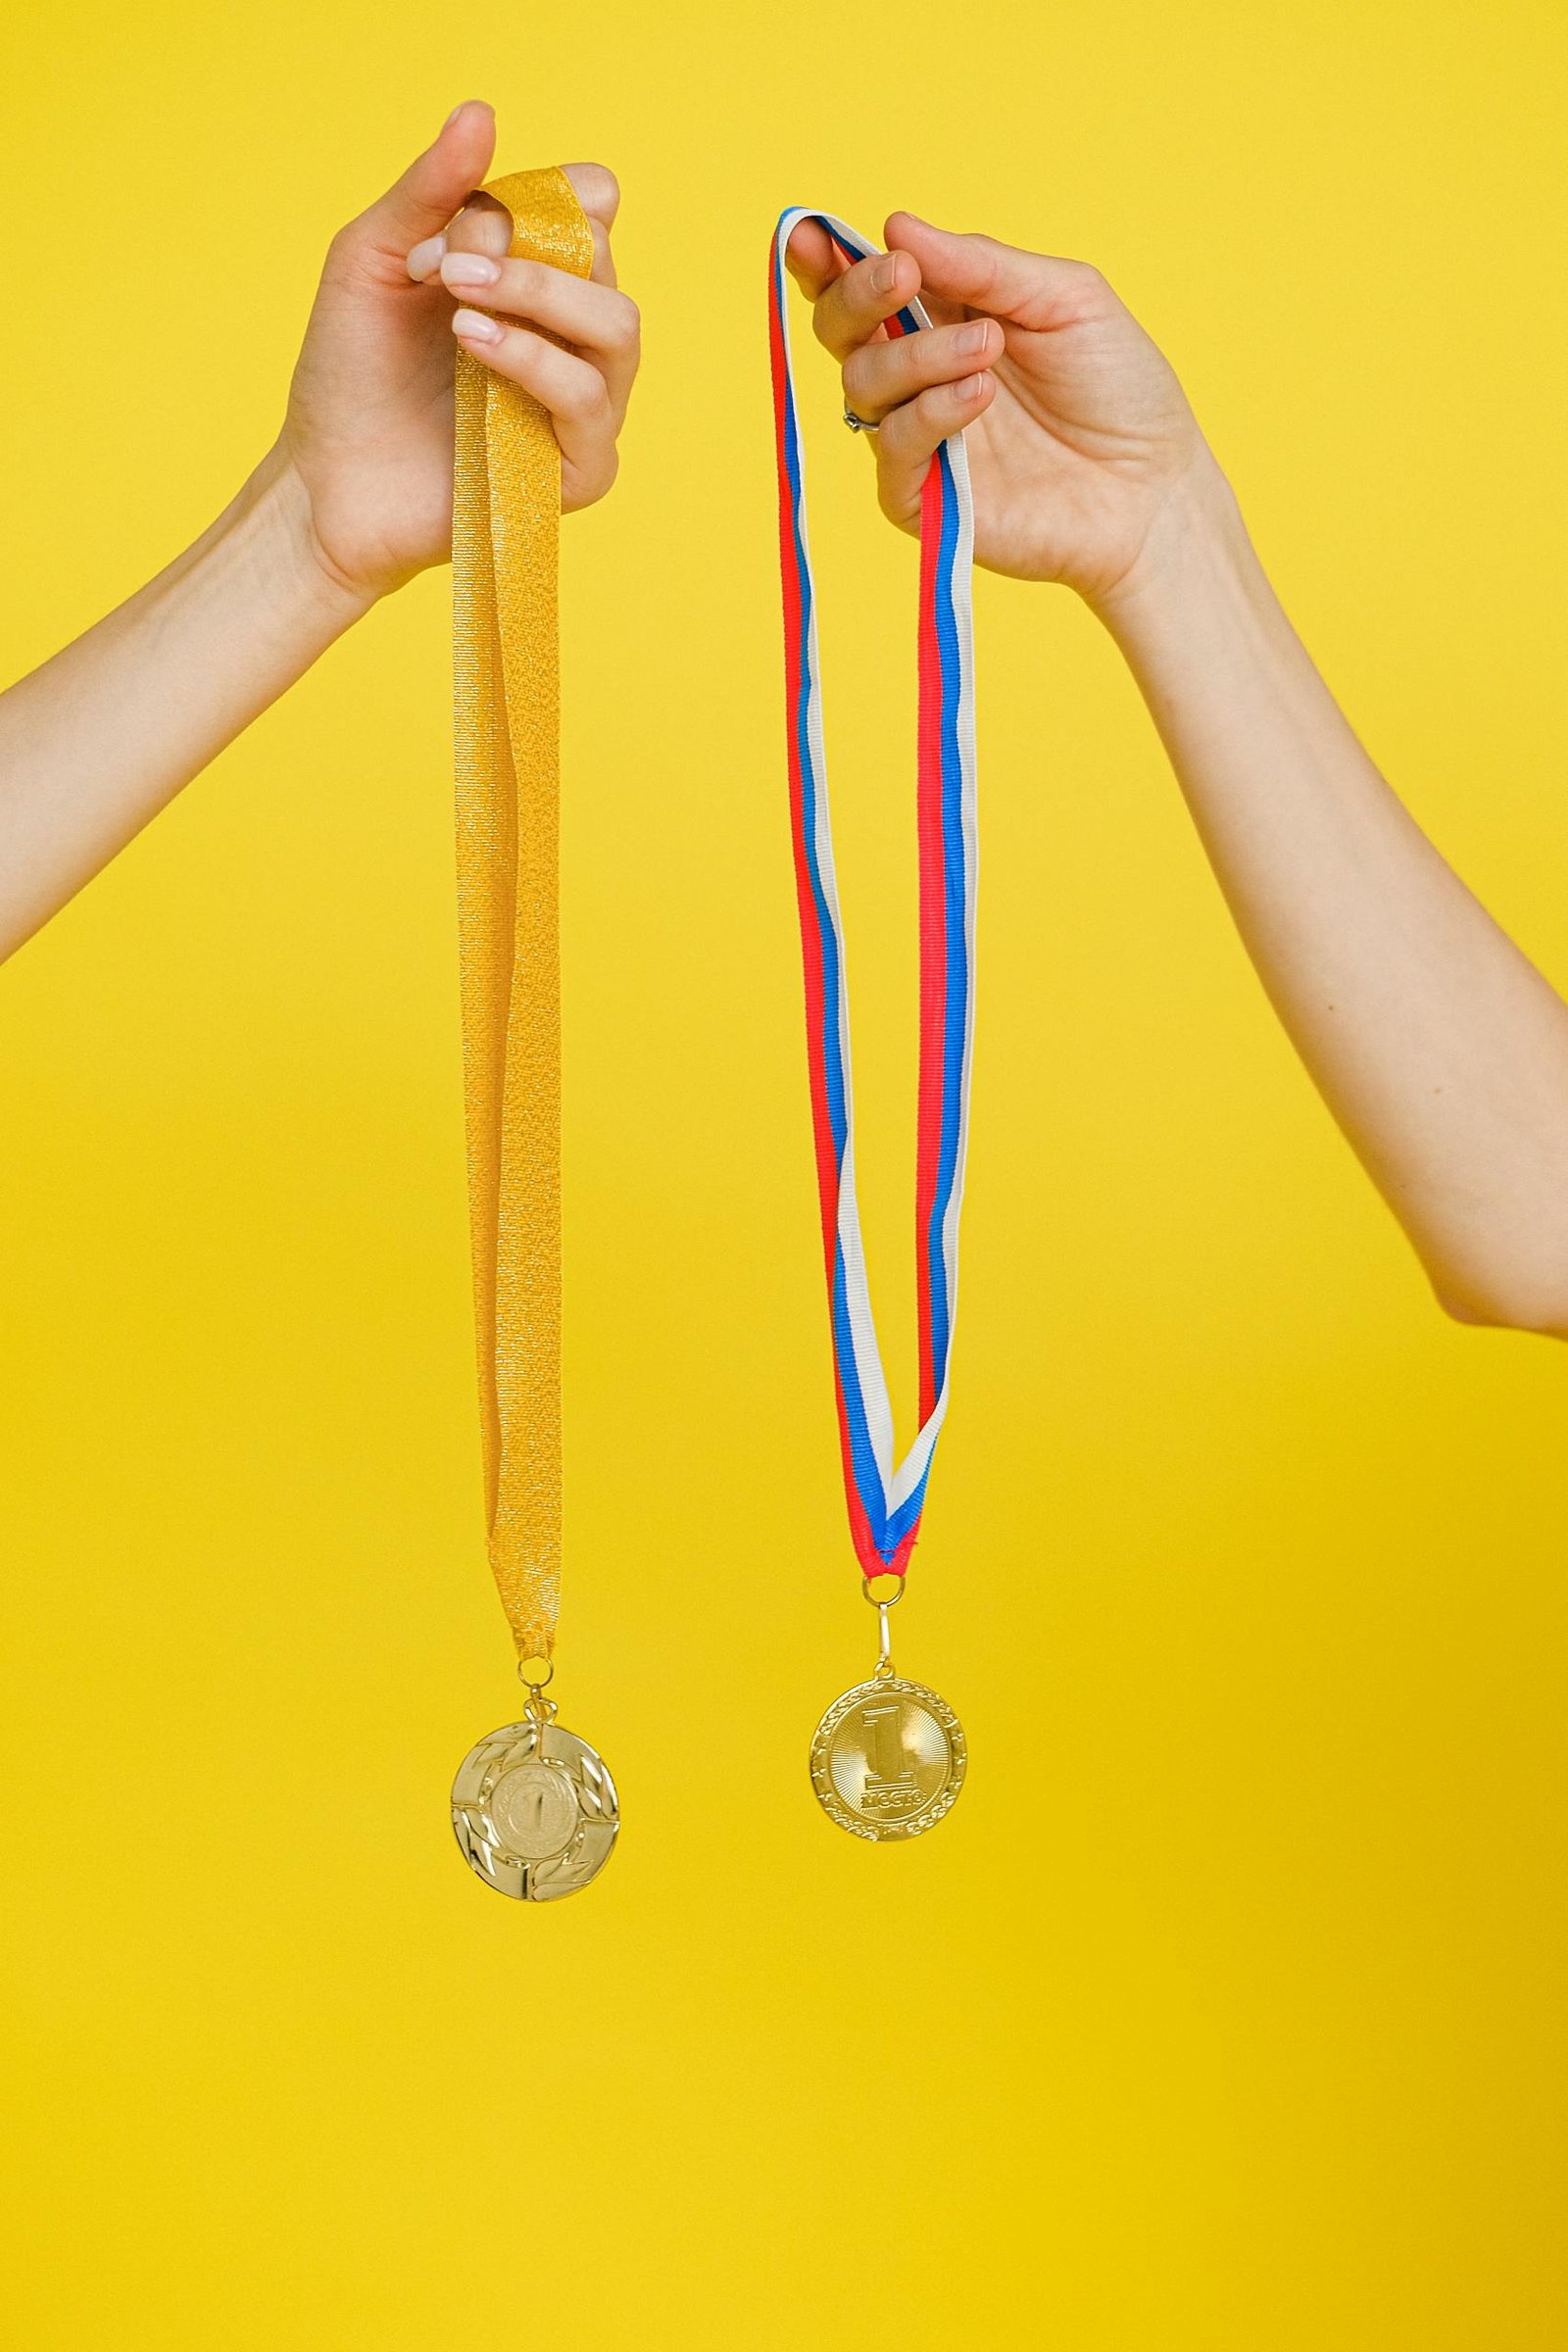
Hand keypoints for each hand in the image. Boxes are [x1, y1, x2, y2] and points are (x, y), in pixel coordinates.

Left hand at [273, 103, 637, 604]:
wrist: (324, 481)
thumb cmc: (351, 374)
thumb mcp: (376, 258)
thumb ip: (429, 191)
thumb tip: (480, 113)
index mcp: (536, 278)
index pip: (594, 206)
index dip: (544, 194)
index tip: (457, 222)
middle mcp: (571, 337)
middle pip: (605, 259)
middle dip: (524, 247)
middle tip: (442, 267)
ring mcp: (581, 406)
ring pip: (618, 327)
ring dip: (540, 297)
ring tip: (459, 305)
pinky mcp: (577, 471)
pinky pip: (590, 401)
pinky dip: (535, 364)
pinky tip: (473, 349)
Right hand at [785, 214, 1215, 608]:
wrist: (1152, 489)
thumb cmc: (1117, 389)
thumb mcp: (1064, 299)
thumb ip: (982, 265)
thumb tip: (895, 226)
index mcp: (943, 316)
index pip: (864, 285)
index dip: (825, 259)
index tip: (812, 235)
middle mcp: (917, 376)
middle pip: (840, 331)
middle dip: (857, 294)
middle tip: (902, 277)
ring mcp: (917, 439)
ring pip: (863, 384)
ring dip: (916, 353)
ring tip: (989, 347)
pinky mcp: (922, 499)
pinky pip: (893, 448)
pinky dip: (930, 411)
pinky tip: (979, 392)